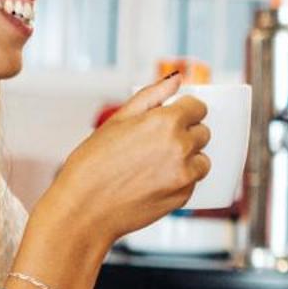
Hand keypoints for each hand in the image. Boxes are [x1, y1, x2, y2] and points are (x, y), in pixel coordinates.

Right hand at [45, 74, 212, 248]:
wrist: (85, 209)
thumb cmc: (93, 163)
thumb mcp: (118, 120)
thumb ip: (152, 96)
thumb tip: (176, 79)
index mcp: (166, 122)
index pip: (198, 107)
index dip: (184, 111)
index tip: (172, 117)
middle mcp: (181, 147)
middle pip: (202, 132)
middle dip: (185, 134)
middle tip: (155, 144)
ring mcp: (185, 174)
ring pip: (201, 159)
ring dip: (187, 158)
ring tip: (154, 164)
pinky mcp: (184, 196)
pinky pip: (192, 181)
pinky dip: (179, 179)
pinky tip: (152, 181)